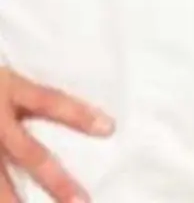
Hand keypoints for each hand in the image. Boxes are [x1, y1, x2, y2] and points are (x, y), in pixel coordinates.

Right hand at [0, 70, 112, 202]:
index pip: (47, 101)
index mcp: (7, 89)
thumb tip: (85, 111)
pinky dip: (2, 196)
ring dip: (16, 202)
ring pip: (0, 182)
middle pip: (29, 153)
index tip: (109, 128)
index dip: (77, 114)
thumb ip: (29, 93)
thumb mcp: (4, 76)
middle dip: (56, 181)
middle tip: (83, 202)